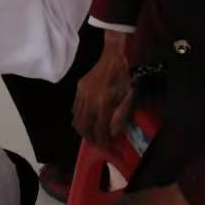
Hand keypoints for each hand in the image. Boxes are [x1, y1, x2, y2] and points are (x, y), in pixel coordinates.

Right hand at [73, 30, 133, 148]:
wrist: (114, 56)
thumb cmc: (125, 78)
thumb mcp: (129, 99)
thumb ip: (120, 118)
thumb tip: (113, 134)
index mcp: (103, 104)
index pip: (99, 130)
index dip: (102, 141)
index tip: (106, 147)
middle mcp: (89, 101)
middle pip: (84, 127)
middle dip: (90, 138)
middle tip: (97, 143)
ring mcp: (81, 94)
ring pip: (76, 119)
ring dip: (83, 129)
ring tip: (91, 133)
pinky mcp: (79, 89)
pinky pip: (75, 108)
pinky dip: (79, 118)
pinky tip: (87, 119)